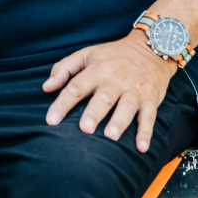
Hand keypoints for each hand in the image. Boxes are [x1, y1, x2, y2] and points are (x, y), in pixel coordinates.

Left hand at [41, 32, 175, 152]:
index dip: (63, 103)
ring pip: (127, 106)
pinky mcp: (151, 99)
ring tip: (110, 136)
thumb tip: (46, 87)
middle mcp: (115, 80)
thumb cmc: (112, 55)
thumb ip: (64, 69)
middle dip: (94, 113)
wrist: (149, 49)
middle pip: (104, 97)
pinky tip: (141, 148)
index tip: (51, 120)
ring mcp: (134, 90)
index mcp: (97, 70)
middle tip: (85, 128)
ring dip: (119, 121)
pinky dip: (146, 132)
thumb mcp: (86, 54)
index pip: (76, 86)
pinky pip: (149, 116)